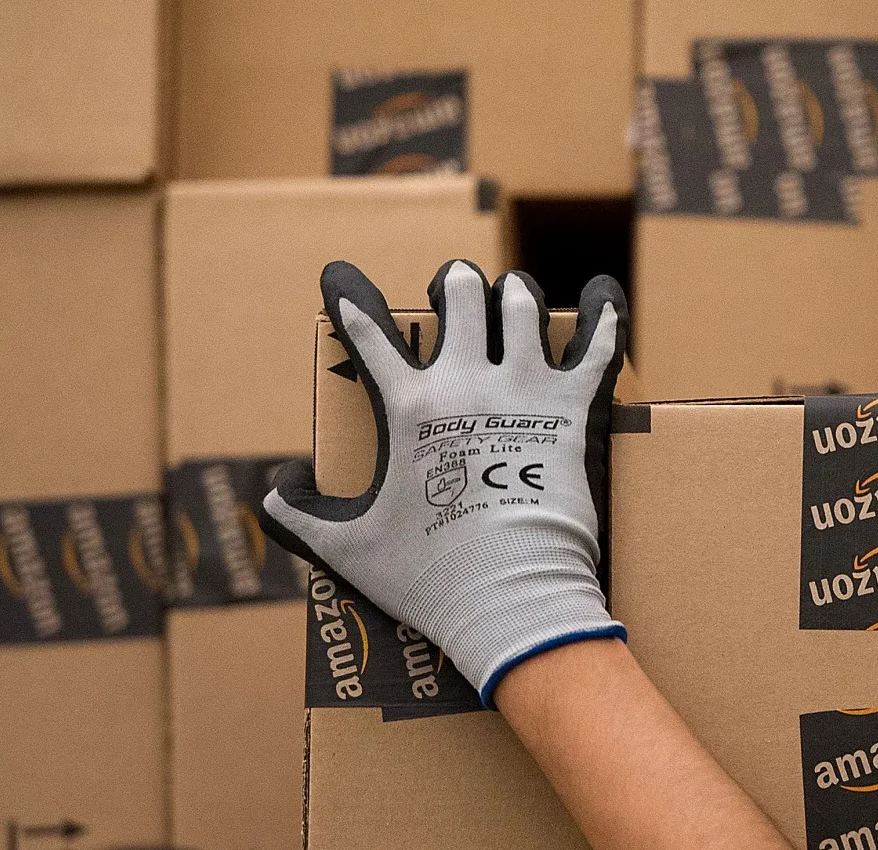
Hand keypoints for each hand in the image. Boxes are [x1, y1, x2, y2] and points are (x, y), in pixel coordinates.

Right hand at [261, 259, 626, 705]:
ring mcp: (525, 390)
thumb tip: (274, 491)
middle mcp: (467, 383)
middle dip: (453, 285)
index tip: (339, 278)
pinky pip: (598, 347)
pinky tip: (604, 296)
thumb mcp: (348, 548)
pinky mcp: (574, 408)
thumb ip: (300, 516)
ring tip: (512, 296)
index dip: (349, 300)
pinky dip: (603, 317)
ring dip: (515, 296)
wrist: (509, 598)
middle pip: (461, 298)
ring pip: (523, 308)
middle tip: (452, 293)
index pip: (369, 336)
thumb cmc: (429, 577)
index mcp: (409, 408)